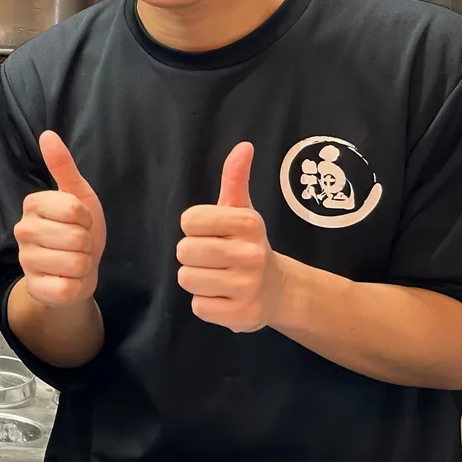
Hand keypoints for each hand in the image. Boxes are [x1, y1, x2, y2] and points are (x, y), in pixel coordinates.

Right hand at [15, 131, 105, 306]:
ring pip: (76, 262)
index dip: (86, 218)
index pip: (74, 209)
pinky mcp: (35, 287)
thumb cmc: (78, 229)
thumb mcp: (78, 195)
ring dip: (83, 265)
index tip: (80, 221)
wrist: (76, 271)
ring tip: (73, 261)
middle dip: (87, 243)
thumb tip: (48, 134)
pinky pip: (67, 287)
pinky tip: (68, 280)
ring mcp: (25, 261)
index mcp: (32, 204)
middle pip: (77, 236)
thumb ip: (63, 165)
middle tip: (77, 244)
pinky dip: (77, 285)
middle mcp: (22, 230)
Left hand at [177, 142, 286, 331]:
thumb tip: (243, 146)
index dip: (194, 228)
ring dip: (197, 280)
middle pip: (184, 251)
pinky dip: (206, 304)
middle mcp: (252, 254)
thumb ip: (235, 178)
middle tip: (215, 258)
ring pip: (187, 278)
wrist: (277, 290)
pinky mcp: (242, 316)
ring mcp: (248, 287)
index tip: (212, 233)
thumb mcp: (241, 209)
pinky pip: (197, 306)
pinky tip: (224, 298)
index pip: (188, 221)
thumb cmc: (247, 244)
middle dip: (193, 255)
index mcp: (248, 223)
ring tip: (219, 277)